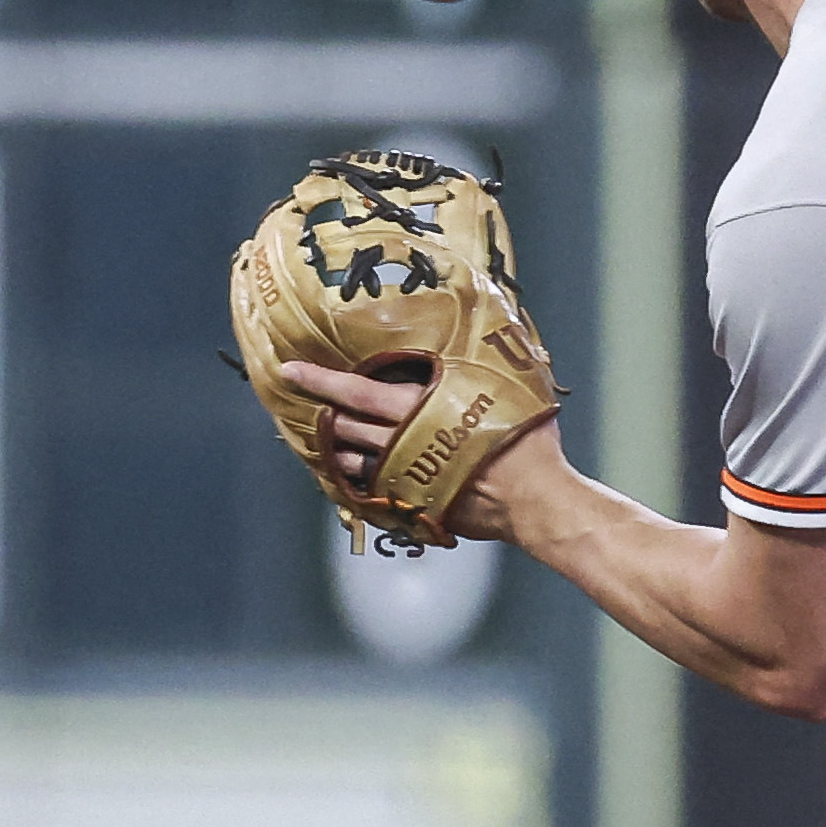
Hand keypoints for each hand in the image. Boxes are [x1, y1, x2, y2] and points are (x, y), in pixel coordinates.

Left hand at [278, 358, 562, 542]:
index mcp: (418, 408)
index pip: (356, 390)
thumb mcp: (509, 386)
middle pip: (345, 425)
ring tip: (322, 437)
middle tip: (303, 403)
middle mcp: (401, 442)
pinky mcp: (411, 504)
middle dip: (322, 413)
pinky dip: (353, 478)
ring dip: (334, 447)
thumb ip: (487, 359)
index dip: (321, 379)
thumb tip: (491, 322)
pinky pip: (368, 490)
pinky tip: (349, 472)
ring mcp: (402, 477)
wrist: (535, 500)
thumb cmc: (526, 439)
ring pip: (350, 459)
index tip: (290, 370)